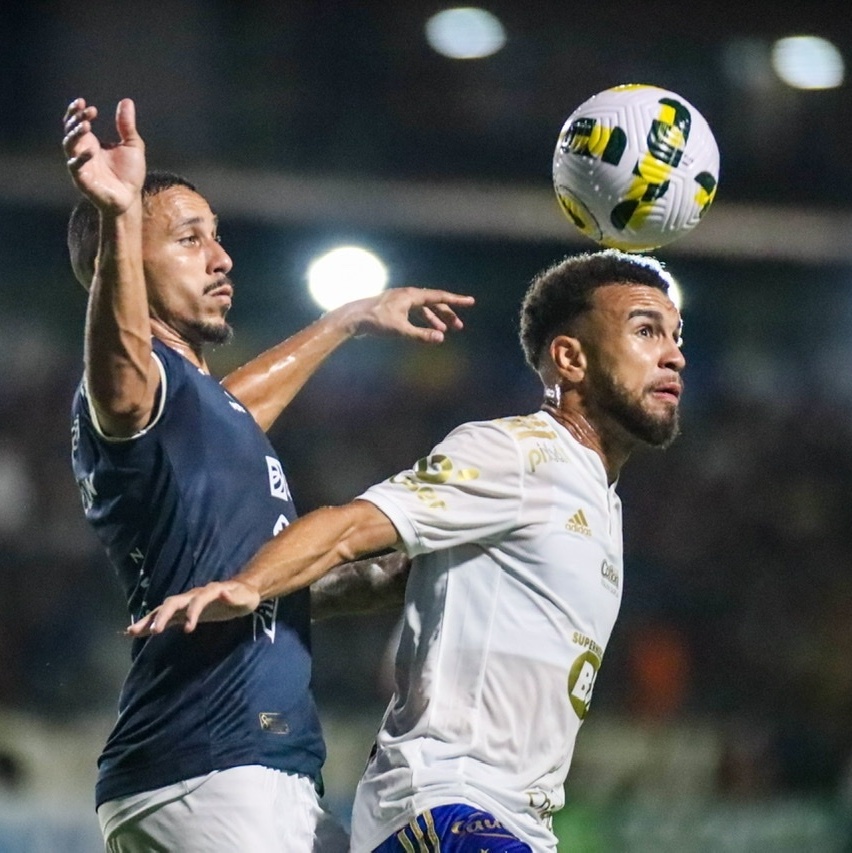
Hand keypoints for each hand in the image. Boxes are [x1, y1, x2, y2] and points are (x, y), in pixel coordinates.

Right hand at [62, 97, 144, 213]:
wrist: (130, 198)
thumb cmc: (130, 174)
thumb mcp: (132, 146)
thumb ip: (127, 126)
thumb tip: (126, 101)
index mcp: (92, 142)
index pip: (77, 122)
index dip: (77, 112)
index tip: (84, 103)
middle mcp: (82, 151)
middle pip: (70, 130)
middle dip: (76, 119)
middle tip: (88, 111)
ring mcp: (80, 164)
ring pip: (69, 145)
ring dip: (75, 133)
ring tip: (86, 125)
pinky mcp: (82, 179)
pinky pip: (75, 166)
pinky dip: (80, 158)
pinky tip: (91, 151)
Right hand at [126, 580, 261, 636]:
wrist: (240, 591)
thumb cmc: (245, 596)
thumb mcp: (245, 598)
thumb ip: (234, 597)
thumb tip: (223, 592)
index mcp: (209, 591)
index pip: (197, 600)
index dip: (192, 613)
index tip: (189, 629)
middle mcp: (193, 595)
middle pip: (174, 602)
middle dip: (163, 615)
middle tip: (153, 631)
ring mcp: (186, 603)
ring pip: (164, 609)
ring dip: (149, 619)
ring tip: (131, 631)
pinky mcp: (182, 612)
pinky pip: (163, 617)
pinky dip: (150, 623)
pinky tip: (134, 632)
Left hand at [340, 287, 474, 342]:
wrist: (352, 318)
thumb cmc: (375, 322)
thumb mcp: (400, 330)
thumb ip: (421, 335)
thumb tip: (441, 338)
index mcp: (411, 295)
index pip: (439, 296)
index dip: (456, 300)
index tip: (470, 302)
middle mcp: (407, 295)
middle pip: (433, 302)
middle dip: (447, 314)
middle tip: (458, 327)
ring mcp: (400, 300)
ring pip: (423, 308)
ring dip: (435, 319)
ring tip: (444, 331)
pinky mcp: (393, 308)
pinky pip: (414, 312)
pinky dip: (422, 320)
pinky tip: (425, 329)